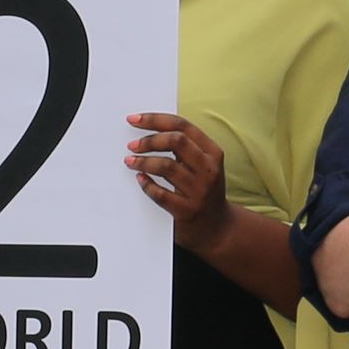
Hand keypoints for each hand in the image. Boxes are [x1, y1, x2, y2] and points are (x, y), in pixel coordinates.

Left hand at [128, 110, 228, 241]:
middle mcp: (209, 169)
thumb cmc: (204, 191)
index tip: (134, 119)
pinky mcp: (187, 210)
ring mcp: (199, 191)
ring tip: (130, 161)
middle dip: (149, 140)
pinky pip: (160, 193)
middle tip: (132, 145)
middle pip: (176, 141)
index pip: (183, 126)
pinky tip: (140, 179)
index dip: (155, 120)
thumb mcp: (204, 165)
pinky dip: (146, 184)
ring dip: (143, 162)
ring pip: (166, 166)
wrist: (217, 228)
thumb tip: (150, 129)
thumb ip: (185, 148)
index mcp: (213, 153)